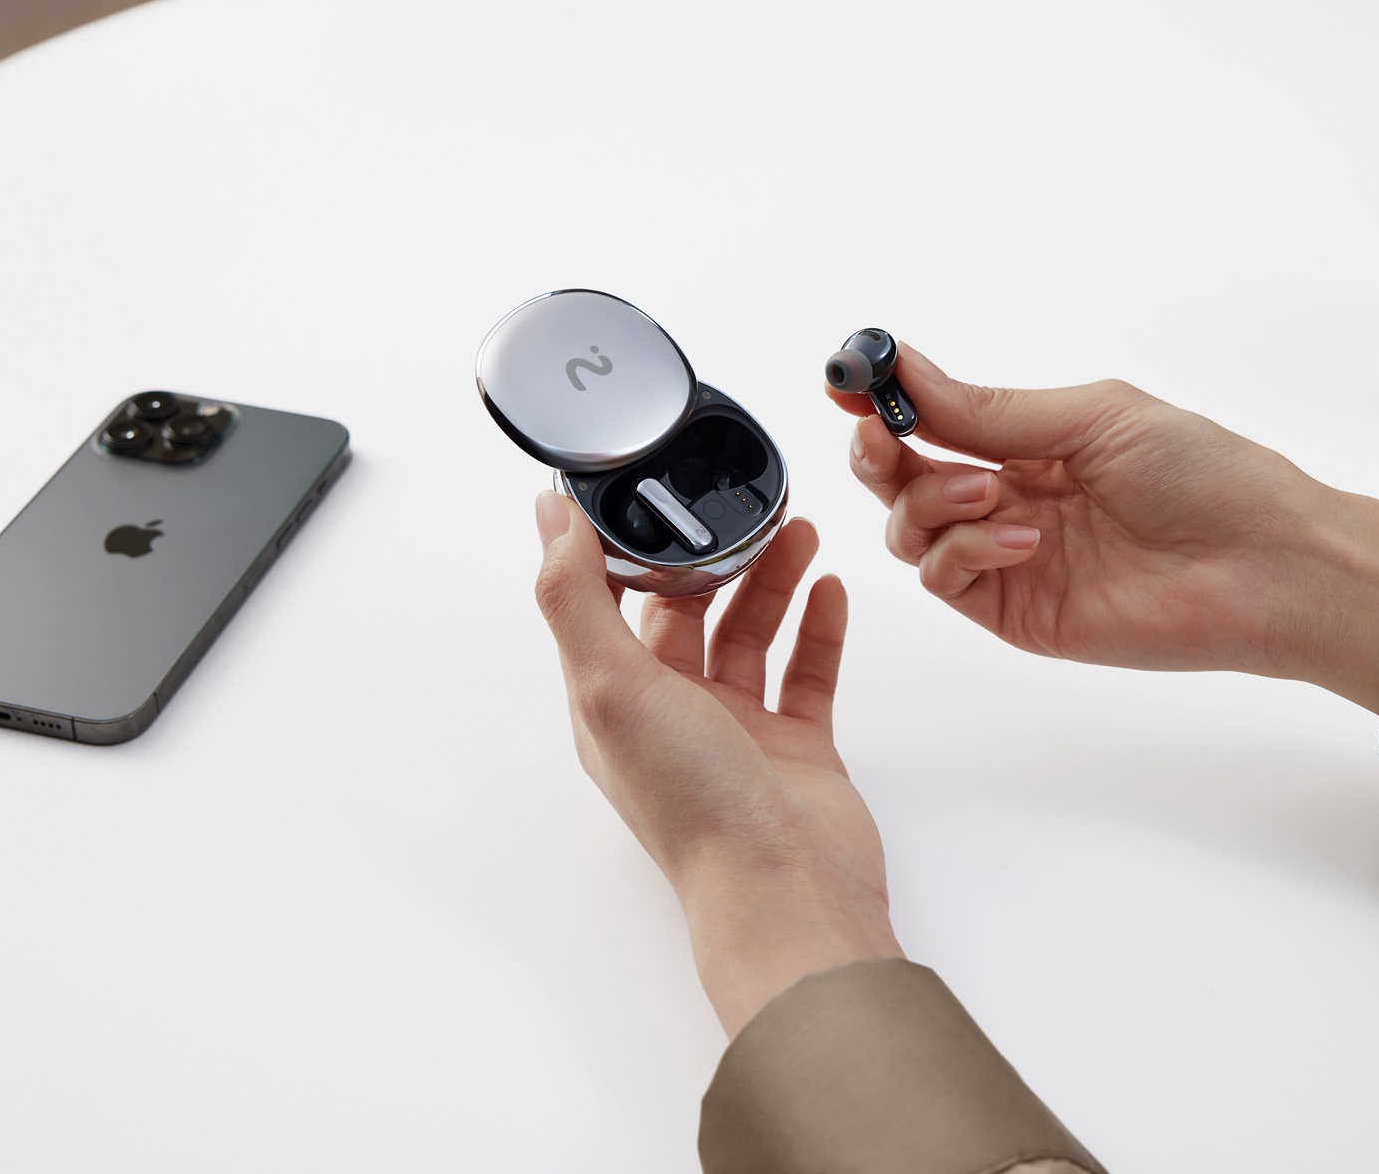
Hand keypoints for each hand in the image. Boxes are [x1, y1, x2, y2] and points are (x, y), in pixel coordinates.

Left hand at [533, 495, 901, 1035]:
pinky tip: (830, 589)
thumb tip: (548, 518)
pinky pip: (806, 674)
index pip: (612, 604)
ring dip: (772, 580)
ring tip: (801, 529)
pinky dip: (818, 629)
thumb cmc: (697, 806)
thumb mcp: (613, 685)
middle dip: (716, 555)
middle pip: (689, 612)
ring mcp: (738, 732)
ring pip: (752, 635)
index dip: (632, 546)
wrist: (789, 890)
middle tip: (746, 502)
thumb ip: (576, 596)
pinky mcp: (798, 749)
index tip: (656, 488)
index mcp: (614, 703)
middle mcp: (672, 715)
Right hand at [828, 348, 1378, 713]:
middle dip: (882, 453)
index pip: (935, 420)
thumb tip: (905, 372)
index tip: (848, 380)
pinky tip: (1020, 538)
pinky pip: (947, 578)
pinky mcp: (1018, 613)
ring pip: (911, 530)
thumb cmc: (1207, 477)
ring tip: (994, 494)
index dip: (885, 402)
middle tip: (883, 435)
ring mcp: (1011, 559)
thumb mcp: (1092, 418)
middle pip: (904, 479)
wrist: (1266, 565)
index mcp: (1034, 443)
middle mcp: (1013, 499)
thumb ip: (990, 409)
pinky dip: (963, 550)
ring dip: (930, 502)